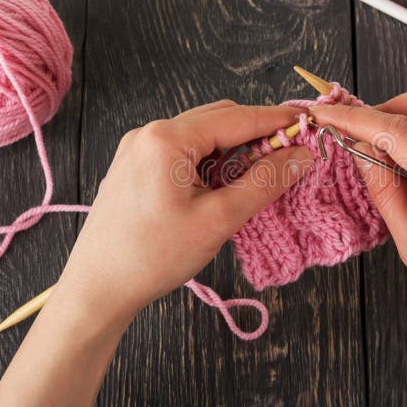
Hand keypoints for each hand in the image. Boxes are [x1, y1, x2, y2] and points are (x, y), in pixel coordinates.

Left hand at [60, 101, 311, 324]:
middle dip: (257, 133)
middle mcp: (149, 133)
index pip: (237, 117)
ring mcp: (139, 149)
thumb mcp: (218, 219)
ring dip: (234, 148)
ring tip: (261, 174)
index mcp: (167, 138)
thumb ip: (264, 182)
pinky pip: (183, 151)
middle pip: (218, 119)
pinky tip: (225, 184)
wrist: (97, 288)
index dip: (277, 120)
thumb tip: (301, 155)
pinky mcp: (135, 167)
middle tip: (291, 154)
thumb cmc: (154, 256)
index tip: (309, 124)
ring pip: (201, 135)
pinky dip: (211, 160)